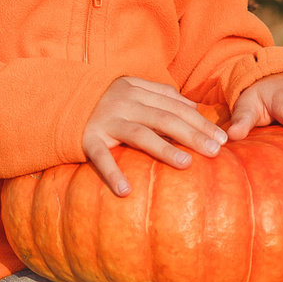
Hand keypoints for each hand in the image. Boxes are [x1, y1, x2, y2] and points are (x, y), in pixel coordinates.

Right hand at [81, 76, 227, 196]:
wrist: (59, 100)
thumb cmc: (104, 101)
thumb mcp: (132, 90)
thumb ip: (161, 95)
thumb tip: (194, 107)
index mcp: (137, 91)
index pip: (176, 107)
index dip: (200, 122)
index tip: (222, 138)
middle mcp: (124, 103)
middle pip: (165, 119)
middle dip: (193, 135)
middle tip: (216, 152)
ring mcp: (106, 121)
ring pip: (140, 134)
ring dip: (164, 149)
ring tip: (186, 164)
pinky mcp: (87, 139)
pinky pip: (101, 158)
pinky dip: (113, 173)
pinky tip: (126, 191)